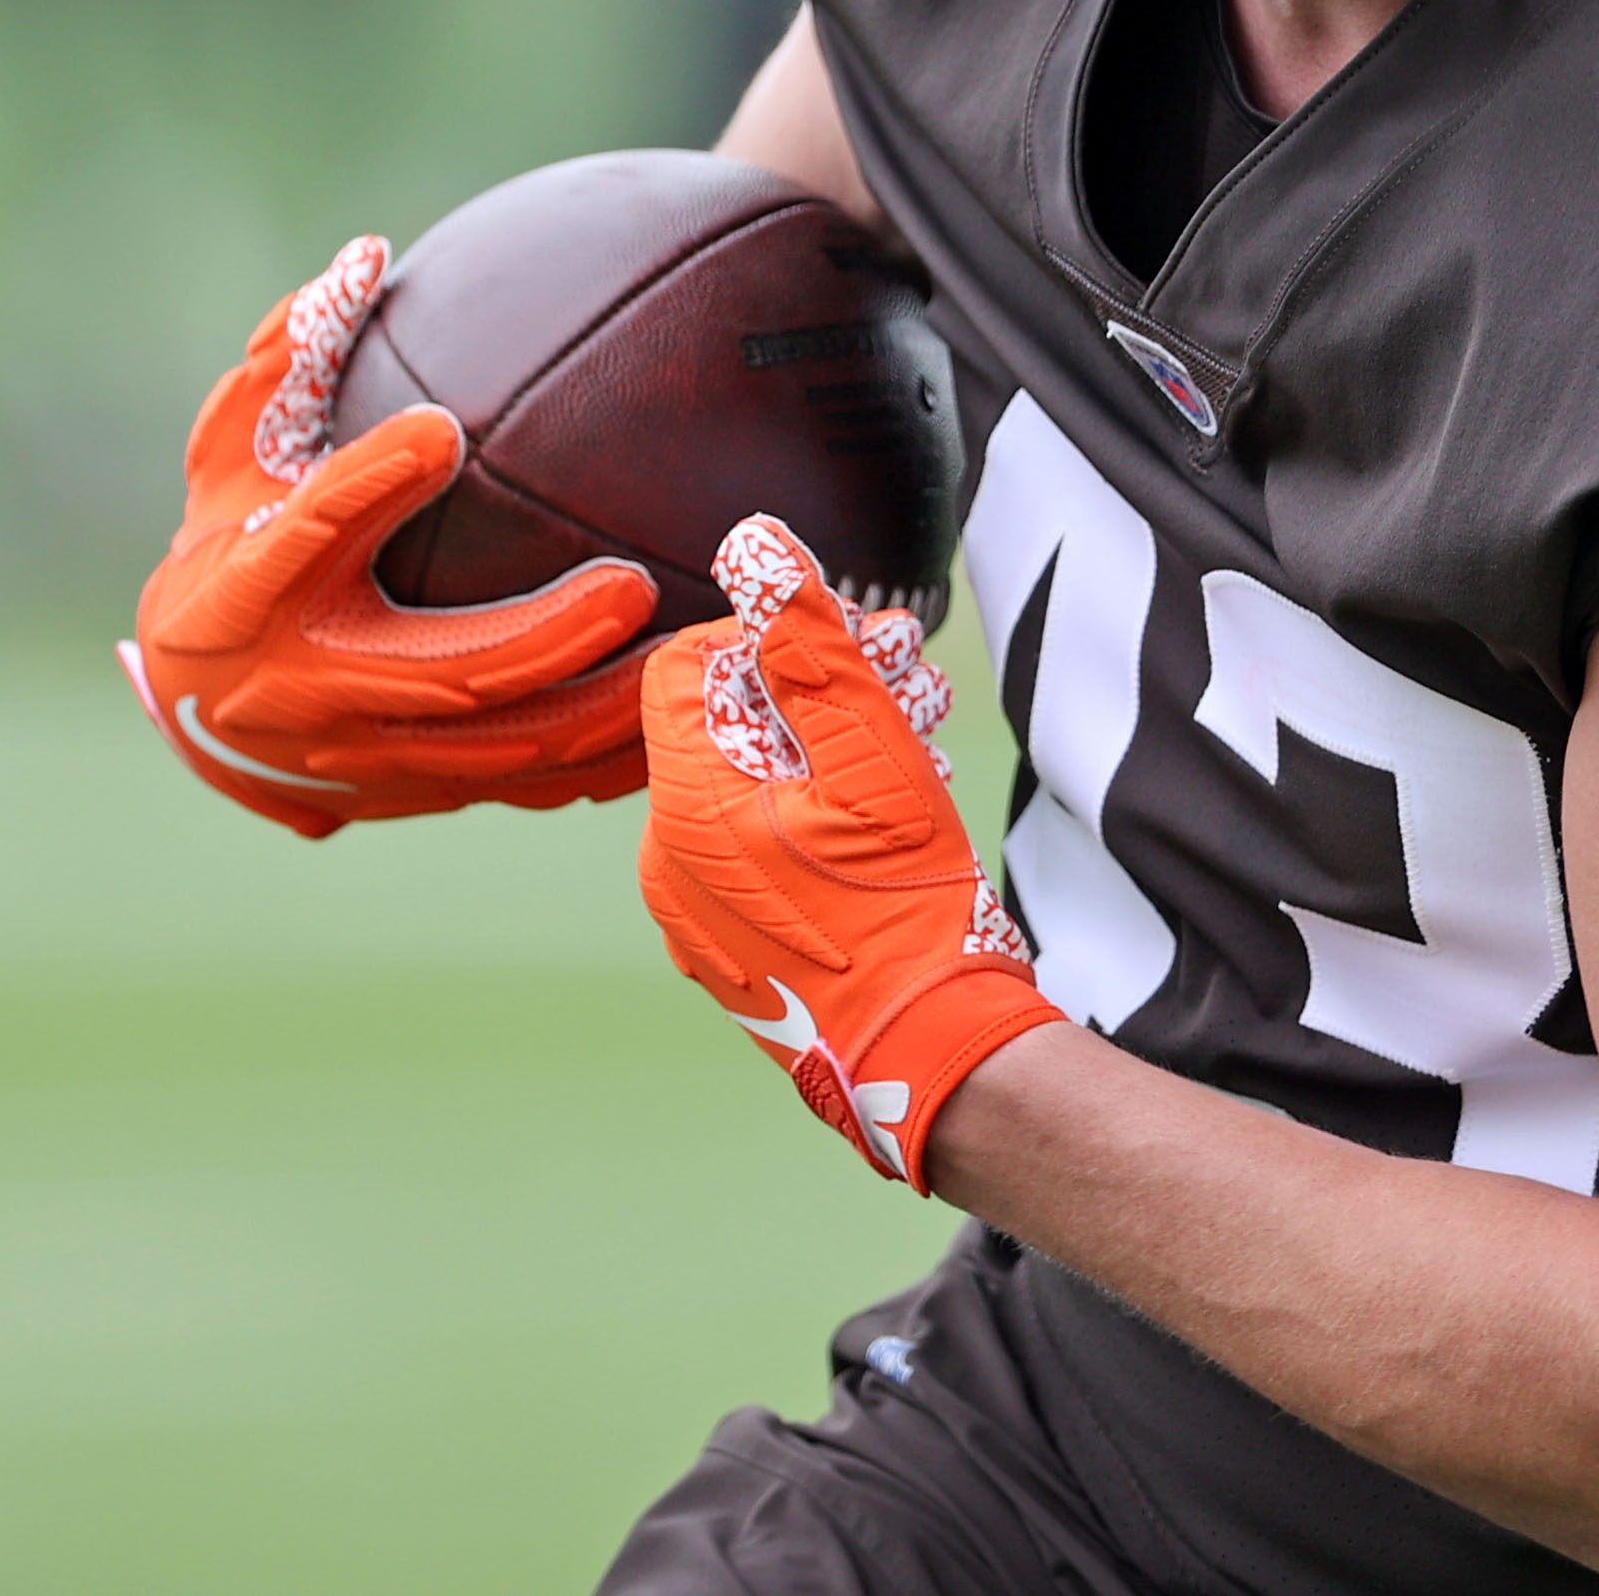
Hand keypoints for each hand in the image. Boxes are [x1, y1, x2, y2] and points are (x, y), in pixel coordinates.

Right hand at [120, 236, 657, 837]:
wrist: (194, 704)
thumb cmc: (224, 545)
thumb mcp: (229, 454)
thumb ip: (290, 361)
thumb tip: (367, 256)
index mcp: (247, 595)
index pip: (309, 535)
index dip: (371, 485)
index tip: (440, 428)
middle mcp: (308, 691)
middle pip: (444, 675)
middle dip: (544, 636)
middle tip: (632, 583)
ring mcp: (370, 759)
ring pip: (507, 751)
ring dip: (606, 708)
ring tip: (692, 652)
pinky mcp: (419, 792)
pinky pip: (528, 785)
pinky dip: (606, 756)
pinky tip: (688, 705)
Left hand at [640, 516, 1062, 1187]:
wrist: (932, 1056)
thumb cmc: (907, 908)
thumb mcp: (873, 755)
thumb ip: (809, 645)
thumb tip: (754, 543)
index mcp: (686, 807)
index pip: (688, 666)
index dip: (770, 635)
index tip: (854, 644)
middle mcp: (666, 862)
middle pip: (725, 722)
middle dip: (819, 682)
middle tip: (913, 672)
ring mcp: (694, 914)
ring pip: (748, 784)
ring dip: (832, 741)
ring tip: (924, 732)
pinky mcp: (732, 949)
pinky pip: (754, 846)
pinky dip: (816, 806)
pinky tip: (895, 803)